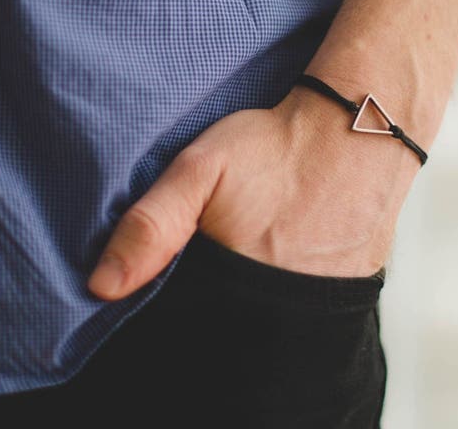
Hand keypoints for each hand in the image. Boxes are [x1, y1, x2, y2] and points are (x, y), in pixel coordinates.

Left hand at [87, 84, 423, 300]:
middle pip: (229, 324)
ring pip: (265, 320)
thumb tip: (103, 287)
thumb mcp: (201, 170)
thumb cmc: (275, 147)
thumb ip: (153, 225)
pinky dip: (286, 290)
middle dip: (216, 295)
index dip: (178, 298)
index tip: (182, 268)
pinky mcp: (346, 292)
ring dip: (252, 295)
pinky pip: (304, 310)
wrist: (354, 132)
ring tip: (258, 248)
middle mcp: (277, 306)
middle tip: (229, 246)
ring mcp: (316, 303)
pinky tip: (286, 254)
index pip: (187, 324)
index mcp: (234, 282)